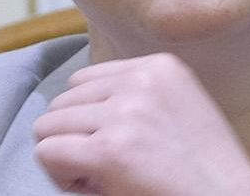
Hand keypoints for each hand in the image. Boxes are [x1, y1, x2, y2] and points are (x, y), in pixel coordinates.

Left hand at [32, 53, 249, 194]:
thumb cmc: (203, 171)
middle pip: (63, 101)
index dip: (91, 117)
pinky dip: (61, 176)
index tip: (118, 144)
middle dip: (77, 137)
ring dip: (67, 156)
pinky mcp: (108, 151)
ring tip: (104, 176)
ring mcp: (124, 114)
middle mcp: (141, 81)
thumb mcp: (178, 108)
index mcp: (160, 67)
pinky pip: (46, 152)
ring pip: (48, 126)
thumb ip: (137, 95)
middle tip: (109, 167)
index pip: (85, 80)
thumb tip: (76, 104)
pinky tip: (96, 187)